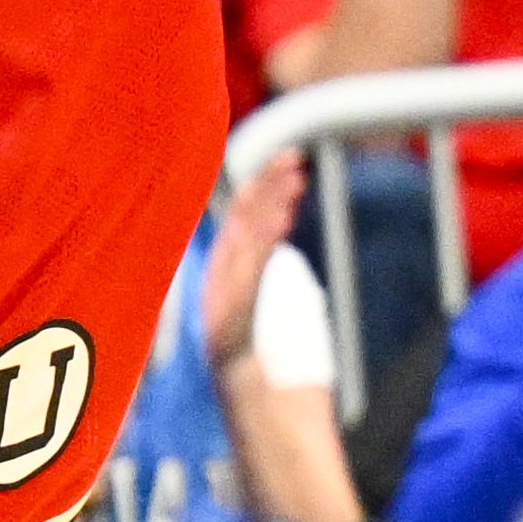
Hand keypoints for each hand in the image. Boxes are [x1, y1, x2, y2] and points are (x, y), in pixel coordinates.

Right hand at [197, 147, 306, 374]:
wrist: (234, 365)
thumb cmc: (242, 320)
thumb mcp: (249, 278)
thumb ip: (260, 248)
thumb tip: (280, 217)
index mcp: (228, 249)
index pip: (245, 205)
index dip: (265, 179)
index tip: (288, 157)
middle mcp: (226, 257)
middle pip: (247, 210)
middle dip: (269, 181)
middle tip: (294, 156)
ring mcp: (229, 276)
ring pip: (253, 230)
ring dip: (274, 202)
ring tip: (296, 179)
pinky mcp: (237, 296)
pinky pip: (257, 260)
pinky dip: (269, 236)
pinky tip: (285, 217)